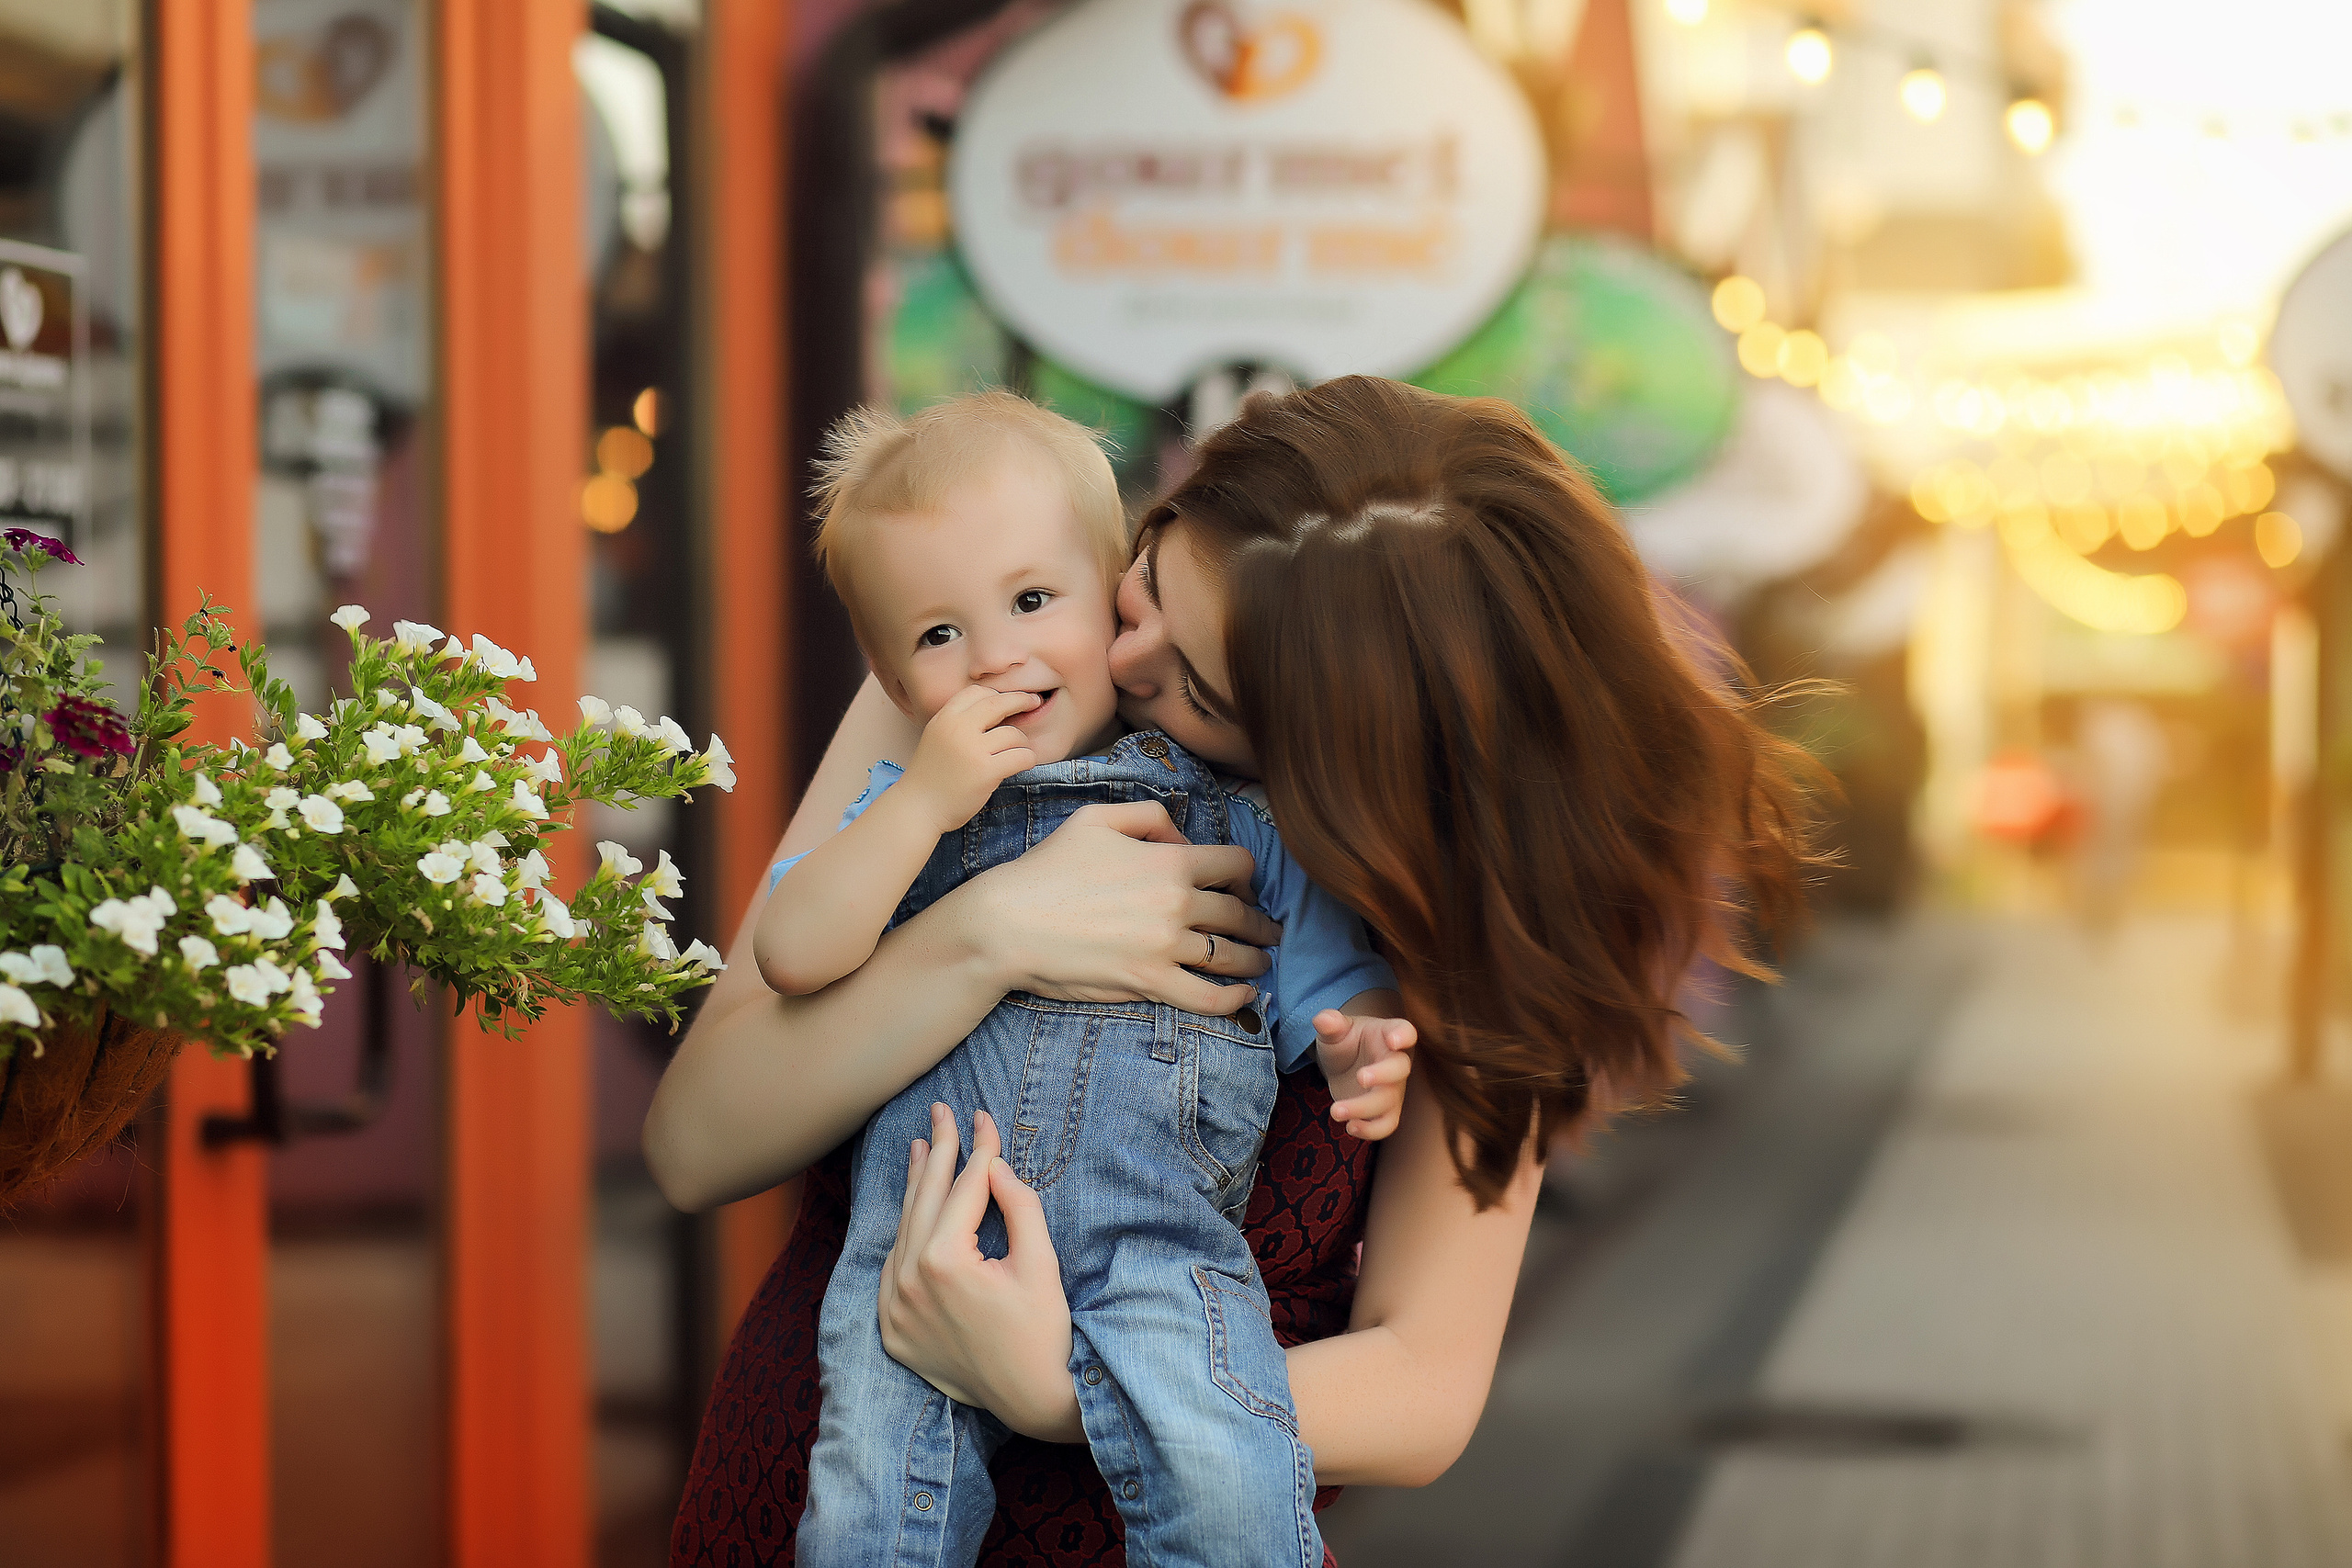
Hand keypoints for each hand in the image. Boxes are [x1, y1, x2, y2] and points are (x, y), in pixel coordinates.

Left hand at [877, 1104, 1084, 1440]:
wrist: (1031, 1400)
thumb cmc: (1044, 1332)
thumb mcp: (1041, 1264)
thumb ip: (1019, 1207)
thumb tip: (995, 1167)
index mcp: (943, 1263)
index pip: (963, 1189)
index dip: (978, 1148)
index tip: (984, 1116)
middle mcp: (907, 1283)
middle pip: (923, 1201)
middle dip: (938, 1151)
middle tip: (941, 1112)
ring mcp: (894, 1309)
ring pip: (903, 1233)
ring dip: (916, 1189)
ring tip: (923, 1148)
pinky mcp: (892, 1330)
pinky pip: (893, 1270)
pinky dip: (906, 1237)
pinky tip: (914, 1212)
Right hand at [901, 685, 1041, 832]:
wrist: (918, 808)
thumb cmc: (931, 776)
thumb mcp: (937, 738)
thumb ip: (959, 723)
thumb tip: (996, 709)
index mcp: (944, 718)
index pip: (977, 692)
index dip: (998, 694)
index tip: (1010, 699)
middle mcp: (957, 728)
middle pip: (999, 703)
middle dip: (1021, 700)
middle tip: (1034, 702)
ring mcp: (972, 749)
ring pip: (1014, 734)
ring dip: (1022, 743)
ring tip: (1017, 753)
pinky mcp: (986, 772)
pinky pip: (1021, 756)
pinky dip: (1028, 759)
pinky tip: (1024, 763)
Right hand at [952, 801, 1283, 1016]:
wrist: (1008, 923)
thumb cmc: (1048, 869)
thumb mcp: (1096, 819)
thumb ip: (1150, 817)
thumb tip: (1184, 838)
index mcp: (1171, 861)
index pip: (1237, 865)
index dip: (1248, 876)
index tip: (1246, 887)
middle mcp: (1178, 904)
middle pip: (1240, 914)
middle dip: (1260, 923)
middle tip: (1269, 930)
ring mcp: (1166, 947)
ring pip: (1231, 956)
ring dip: (1254, 960)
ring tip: (1260, 962)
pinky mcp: (1149, 983)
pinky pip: (1207, 997)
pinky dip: (1234, 1001)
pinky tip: (1244, 997)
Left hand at [1314, 1010, 1417, 1140]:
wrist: (1345, 1064)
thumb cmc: (1345, 1042)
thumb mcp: (1335, 1030)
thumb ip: (1330, 1024)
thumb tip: (1323, 1019)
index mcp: (1387, 1034)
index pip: (1404, 1030)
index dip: (1403, 1035)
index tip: (1394, 1040)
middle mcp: (1396, 1062)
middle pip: (1401, 1068)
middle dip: (1383, 1074)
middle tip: (1360, 1077)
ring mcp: (1393, 1088)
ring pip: (1390, 1101)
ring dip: (1364, 1108)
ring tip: (1335, 1110)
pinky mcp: (1385, 1111)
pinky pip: (1387, 1125)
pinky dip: (1371, 1130)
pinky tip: (1349, 1126)